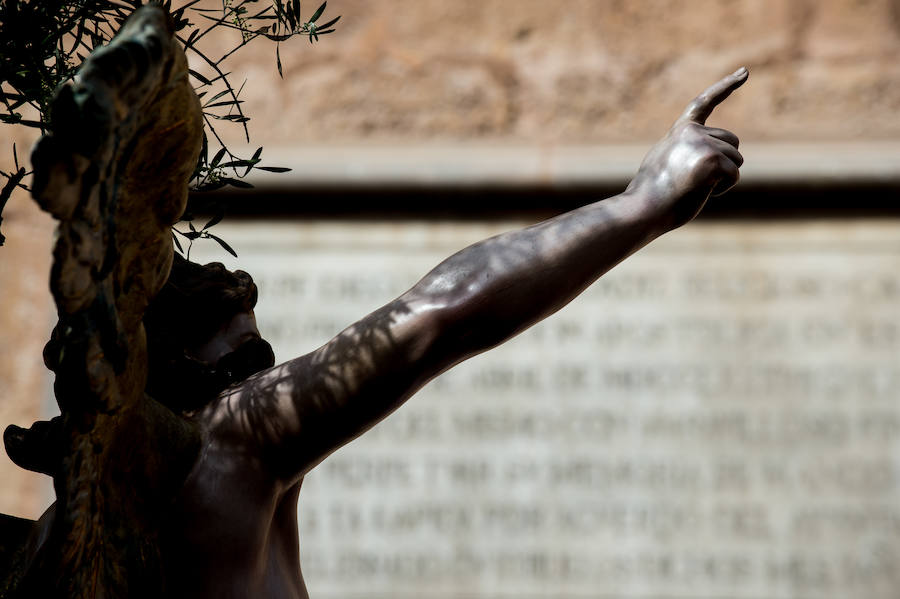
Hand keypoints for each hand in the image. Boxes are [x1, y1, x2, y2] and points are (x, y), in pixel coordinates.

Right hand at [627, 67, 747, 230]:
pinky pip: (734, 174)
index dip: (726, 86)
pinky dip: (723, 188)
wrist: (643, 207)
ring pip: (736, 159)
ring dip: (722, 178)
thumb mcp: (666, 162)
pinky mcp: (712, 160)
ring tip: (694, 187)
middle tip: (697, 179)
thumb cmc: (653, 193)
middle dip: (725, 162)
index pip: (705, 102)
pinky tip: (701, 191)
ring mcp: (702, 144)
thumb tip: (710, 158)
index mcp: (680, 131)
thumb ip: (686, 151)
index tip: (744, 72)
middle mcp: (692, 132)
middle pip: (732, 142)